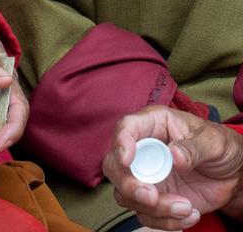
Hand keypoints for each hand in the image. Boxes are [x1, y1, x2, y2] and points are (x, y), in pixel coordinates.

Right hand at [103, 106, 242, 228]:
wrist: (231, 174)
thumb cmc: (219, 147)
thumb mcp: (213, 142)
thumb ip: (193, 148)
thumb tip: (174, 155)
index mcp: (154, 124)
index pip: (127, 127)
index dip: (121, 142)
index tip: (126, 160)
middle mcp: (143, 149)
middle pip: (114, 166)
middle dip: (129, 185)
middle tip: (152, 197)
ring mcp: (146, 176)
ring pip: (127, 195)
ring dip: (155, 209)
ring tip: (187, 207)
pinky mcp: (154, 198)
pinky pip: (147, 215)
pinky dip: (167, 221)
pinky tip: (190, 213)